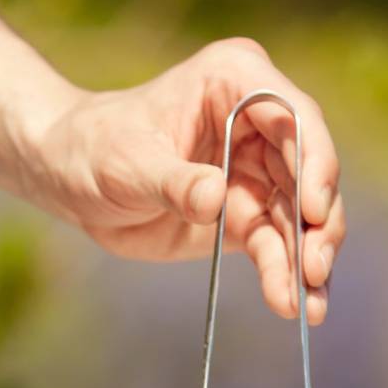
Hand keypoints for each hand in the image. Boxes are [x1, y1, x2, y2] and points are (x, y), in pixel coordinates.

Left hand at [23, 38, 346, 324]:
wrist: (68, 178)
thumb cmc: (94, 148)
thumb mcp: (127, 163)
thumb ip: (174, 182)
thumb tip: (215, 199)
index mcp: (235, 80)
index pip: (294, 118)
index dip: (314, 163)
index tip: (313, 210)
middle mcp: (258, 121)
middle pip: (310, 171)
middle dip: (318, 224)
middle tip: (316, 270)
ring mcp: (256, 169)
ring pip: (299, 215)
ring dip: (308, 260)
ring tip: (309, 308)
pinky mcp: (244, 212)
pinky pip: (276, 245)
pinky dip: (286, 276)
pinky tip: (291, 305)